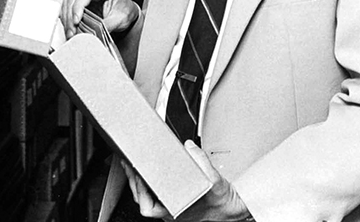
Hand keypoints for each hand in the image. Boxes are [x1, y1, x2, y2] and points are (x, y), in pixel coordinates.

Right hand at [60, 0, 138, 38]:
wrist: (126, 9)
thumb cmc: (124, 10)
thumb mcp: (119, 20)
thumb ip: (106, 26)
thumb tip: (92, 33)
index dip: (78, 7)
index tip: (76, 21)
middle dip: (70, 16)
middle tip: (72, 32)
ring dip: (66, 17)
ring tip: (70, 31)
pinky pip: (67, 2)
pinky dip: (66, 15)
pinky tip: (68, 25)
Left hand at [121, 141, 251, 221]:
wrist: (230, 207)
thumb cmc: (221, 200)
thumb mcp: (213, 179)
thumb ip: (201, 161)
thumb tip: (189, 147)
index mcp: (176, 211)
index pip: (148, 206)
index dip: (139, 190)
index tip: (135, 175)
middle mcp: (171, 212)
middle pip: (144, 201)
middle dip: (134, 183)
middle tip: (128, 166)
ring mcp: (172, 209)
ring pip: (148, 199)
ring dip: (139, 184)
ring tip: (133, 167)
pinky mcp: (174, 204)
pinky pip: (156, 196)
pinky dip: (149, 186)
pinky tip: (147, 174)